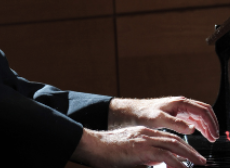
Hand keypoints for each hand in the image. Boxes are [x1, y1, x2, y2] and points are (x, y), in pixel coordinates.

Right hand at [71, 126, 206, 167]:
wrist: (94, 146)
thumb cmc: (107, 152)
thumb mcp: (130, 153)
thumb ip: (144, 156)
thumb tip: (156, 163)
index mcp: (142, 133)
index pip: (166, 138)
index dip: (181, 146)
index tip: (190, 155)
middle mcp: (145, 133)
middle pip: (173, 140)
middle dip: (190, 150)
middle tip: (201, 160)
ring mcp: (144, 139)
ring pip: (173, 145)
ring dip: (188, 155)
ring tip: (199, 163)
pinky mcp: (142, 148)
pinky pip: (165, 155)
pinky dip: (176, 162)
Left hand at [108, 96, 218, 141]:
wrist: (132, 112)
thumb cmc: (143, 113)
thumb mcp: (158, 119)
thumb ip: (175, 123)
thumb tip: (192, 129)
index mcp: (179, 103)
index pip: (202, 110)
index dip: (211, 122)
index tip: (214, 135)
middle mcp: (180, 104)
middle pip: (203, 111)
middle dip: (212, 123)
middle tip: (215, 137)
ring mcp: (178, 108)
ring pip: (199, 115)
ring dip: (206, 125)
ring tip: (210, 138)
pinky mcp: (175, 114)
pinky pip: (192, 118)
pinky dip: (199, 126)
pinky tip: (200, 134)